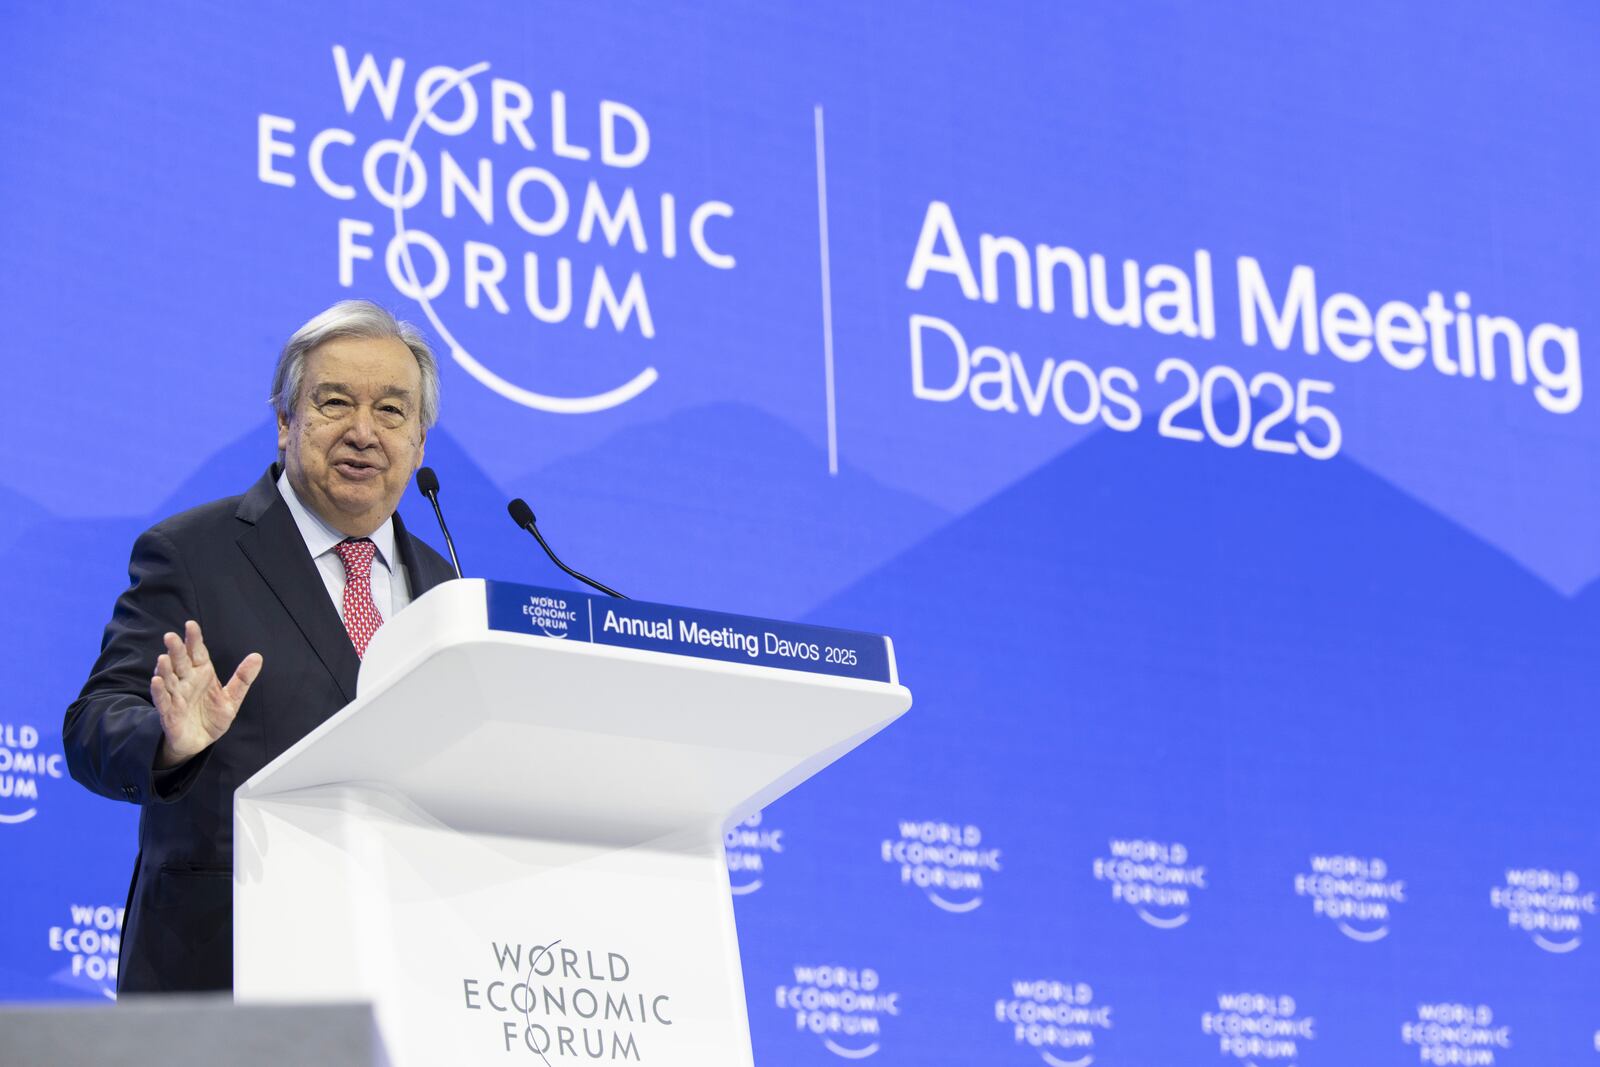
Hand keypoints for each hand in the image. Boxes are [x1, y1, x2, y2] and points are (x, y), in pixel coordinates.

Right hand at [150, 620, 262, 768]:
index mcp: (202, 674)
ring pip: (168, 679)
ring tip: (163, 658)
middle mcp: (186, 682)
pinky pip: (163, 700)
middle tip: (171, 636)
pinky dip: (159, 691)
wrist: (200, 742)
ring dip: (164, 669)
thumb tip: (257, 656)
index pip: (197, 653)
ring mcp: (176, 696)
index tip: (191, 625)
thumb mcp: (232, 698)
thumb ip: (243, 678)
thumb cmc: (212, 716)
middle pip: (180, 663)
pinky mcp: (169, 713)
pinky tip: (157, 680)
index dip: (194, 640)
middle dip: (176, 650)